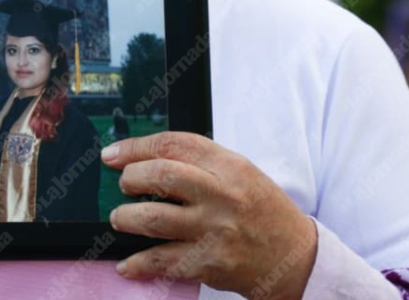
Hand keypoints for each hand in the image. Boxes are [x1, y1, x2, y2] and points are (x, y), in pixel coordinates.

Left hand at [102, 132, 316, 299]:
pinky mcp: (210, 263)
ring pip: (154, 218)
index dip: (136, 147)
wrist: (295, 257)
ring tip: (120, 218)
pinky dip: (139, 264)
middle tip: (124, 186)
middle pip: (160, 176)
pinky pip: (163, 261)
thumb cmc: (262, 212)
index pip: (173, 144)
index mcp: (230, 166)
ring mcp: (215, 230)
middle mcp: (222, 195)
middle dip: (130, 178)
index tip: (113, 154)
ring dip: (126, 217)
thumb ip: (200, 163)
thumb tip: (147, 158)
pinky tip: (128, 264)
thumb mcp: (241, 173)